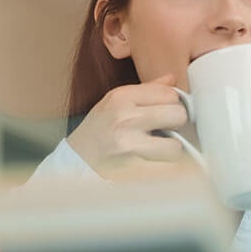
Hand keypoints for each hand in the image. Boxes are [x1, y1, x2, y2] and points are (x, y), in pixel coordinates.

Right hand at [66, 74, 191, 181]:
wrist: (73, 162)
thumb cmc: (97, 131)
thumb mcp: (113, 102)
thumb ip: (146, 90)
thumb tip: (173, 79)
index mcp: (121, 97)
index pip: (169, 93)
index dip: (173, 103)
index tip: (166, 112)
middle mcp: (125, 119)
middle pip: (178, 115)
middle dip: (176, 125)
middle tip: (167, 131)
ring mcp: (128, 146)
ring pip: (176, 146)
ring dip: (171, 151)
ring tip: (158, 151)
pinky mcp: (132, 172)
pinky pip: (168, 171)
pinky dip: (166, 170)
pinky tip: (157, 166)